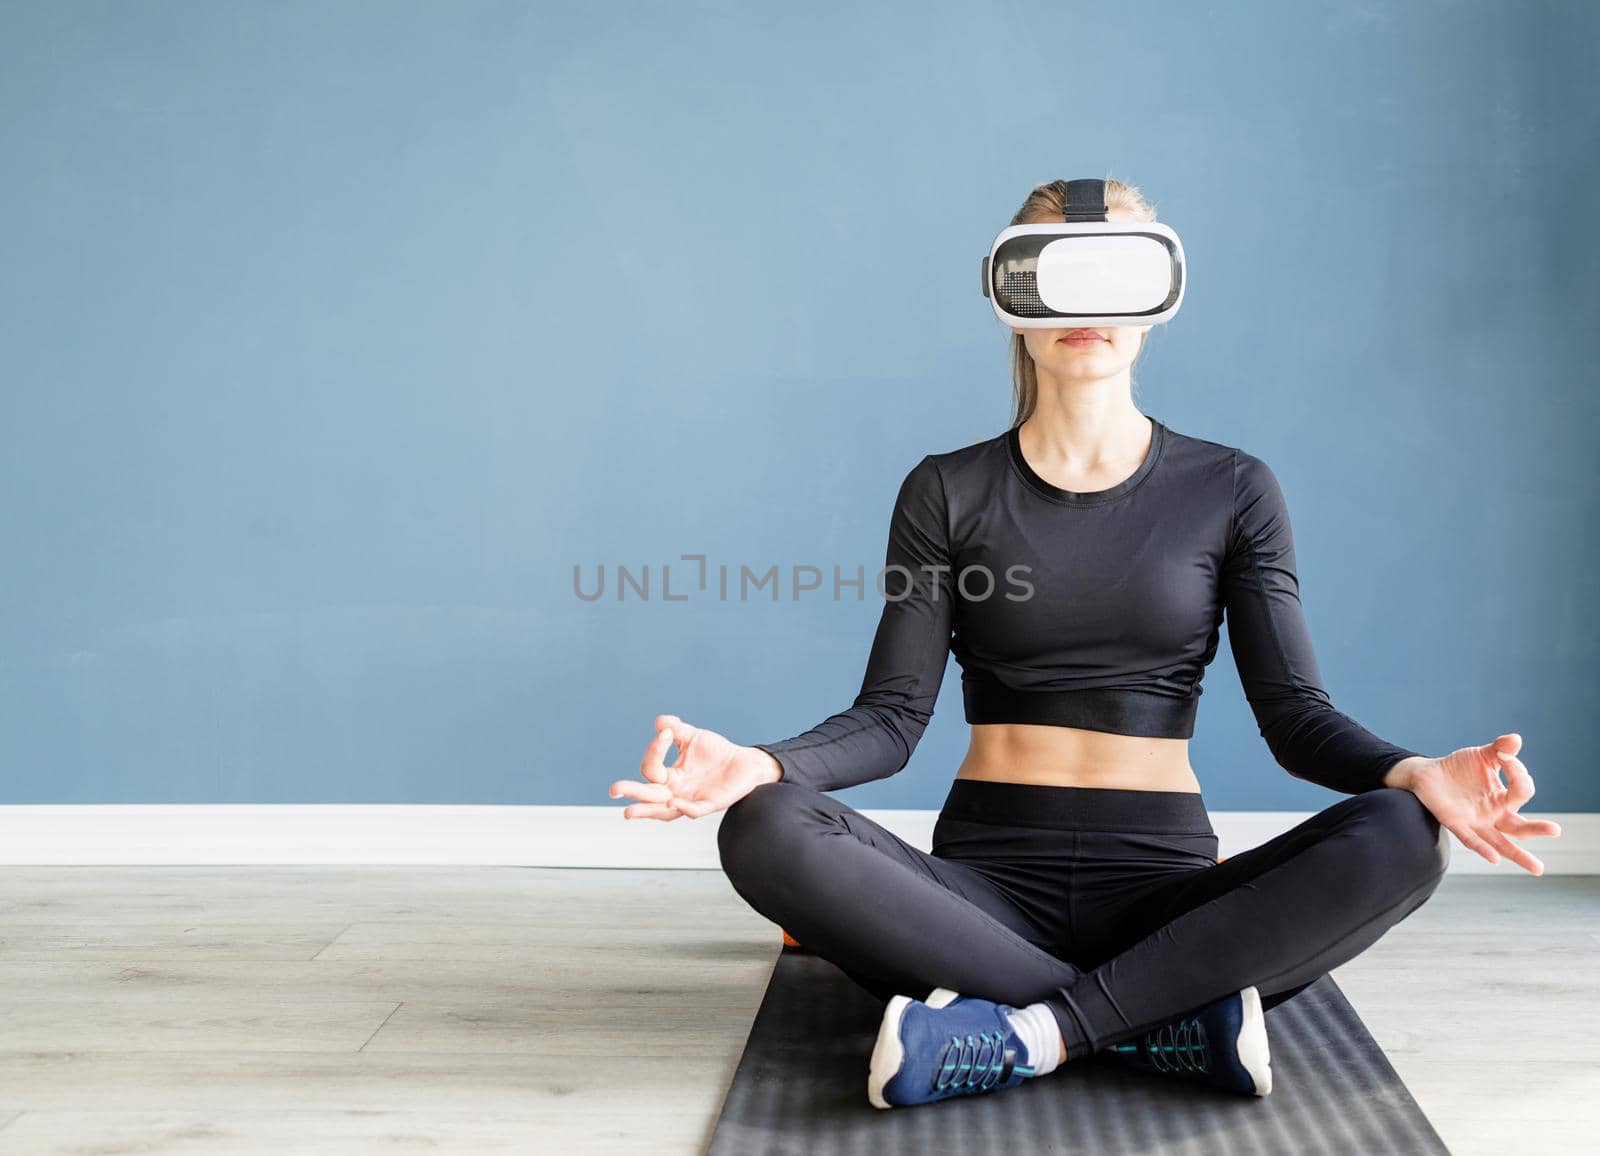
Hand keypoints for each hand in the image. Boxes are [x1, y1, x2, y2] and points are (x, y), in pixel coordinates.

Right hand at [608, 714, 782, 820]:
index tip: (666, 734)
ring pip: (665, 811)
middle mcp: (676, 791)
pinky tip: (677, 803)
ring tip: (628, 812)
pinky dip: (686, 809)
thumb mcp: (694, 737)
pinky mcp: (710, 804)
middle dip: (631, 793)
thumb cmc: (716, 753)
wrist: (746, 763)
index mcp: (670, 776)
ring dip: (648, 811)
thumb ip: (677, 729)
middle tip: (614, 790)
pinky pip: (695, 811)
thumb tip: (659, 722)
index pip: (651, 769)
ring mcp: (691, 800)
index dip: (654, 751)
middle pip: (649, 795)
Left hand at [1400, 733, 1560, 874]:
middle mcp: (1494, 814)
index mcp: (1503, 798)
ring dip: (1518, 854)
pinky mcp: (1456, 824)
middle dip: (1538, 829)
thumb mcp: (1481, 755)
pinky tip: (1494, 858)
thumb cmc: (1459, 767)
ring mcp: (1477, 822)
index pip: (1521, 791)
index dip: (1518, 772)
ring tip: (1538, 868)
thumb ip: (1499, 749)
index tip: (1505, 755)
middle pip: (1520, 827)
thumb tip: (1516, 739)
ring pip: (1501, 842)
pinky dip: (1483, 849)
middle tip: (1555, 830)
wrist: (1428, 774)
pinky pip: (1472, 840)